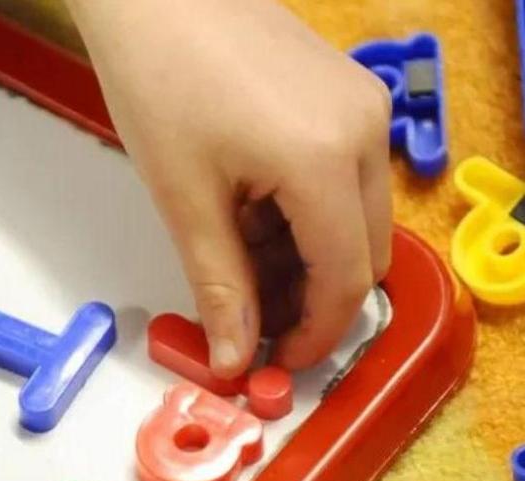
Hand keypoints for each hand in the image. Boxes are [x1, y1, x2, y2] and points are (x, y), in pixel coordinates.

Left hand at [66, 0, 392, 373]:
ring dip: (307, 256)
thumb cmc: (159, 75)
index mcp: (324, 160)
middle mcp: (364, 131)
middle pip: (364, 253)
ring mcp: (363, 106)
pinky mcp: (349, 93)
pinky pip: (346, 176)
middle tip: (251, 318)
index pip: (345, 279)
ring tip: (236, 257)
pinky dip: (308, 213)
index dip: (314, 334)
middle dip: (312, 299)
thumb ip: (220, 286)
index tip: (276, 360)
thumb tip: (235, 357)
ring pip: (357, 218)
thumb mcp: (184, 199)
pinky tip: (252, 212)